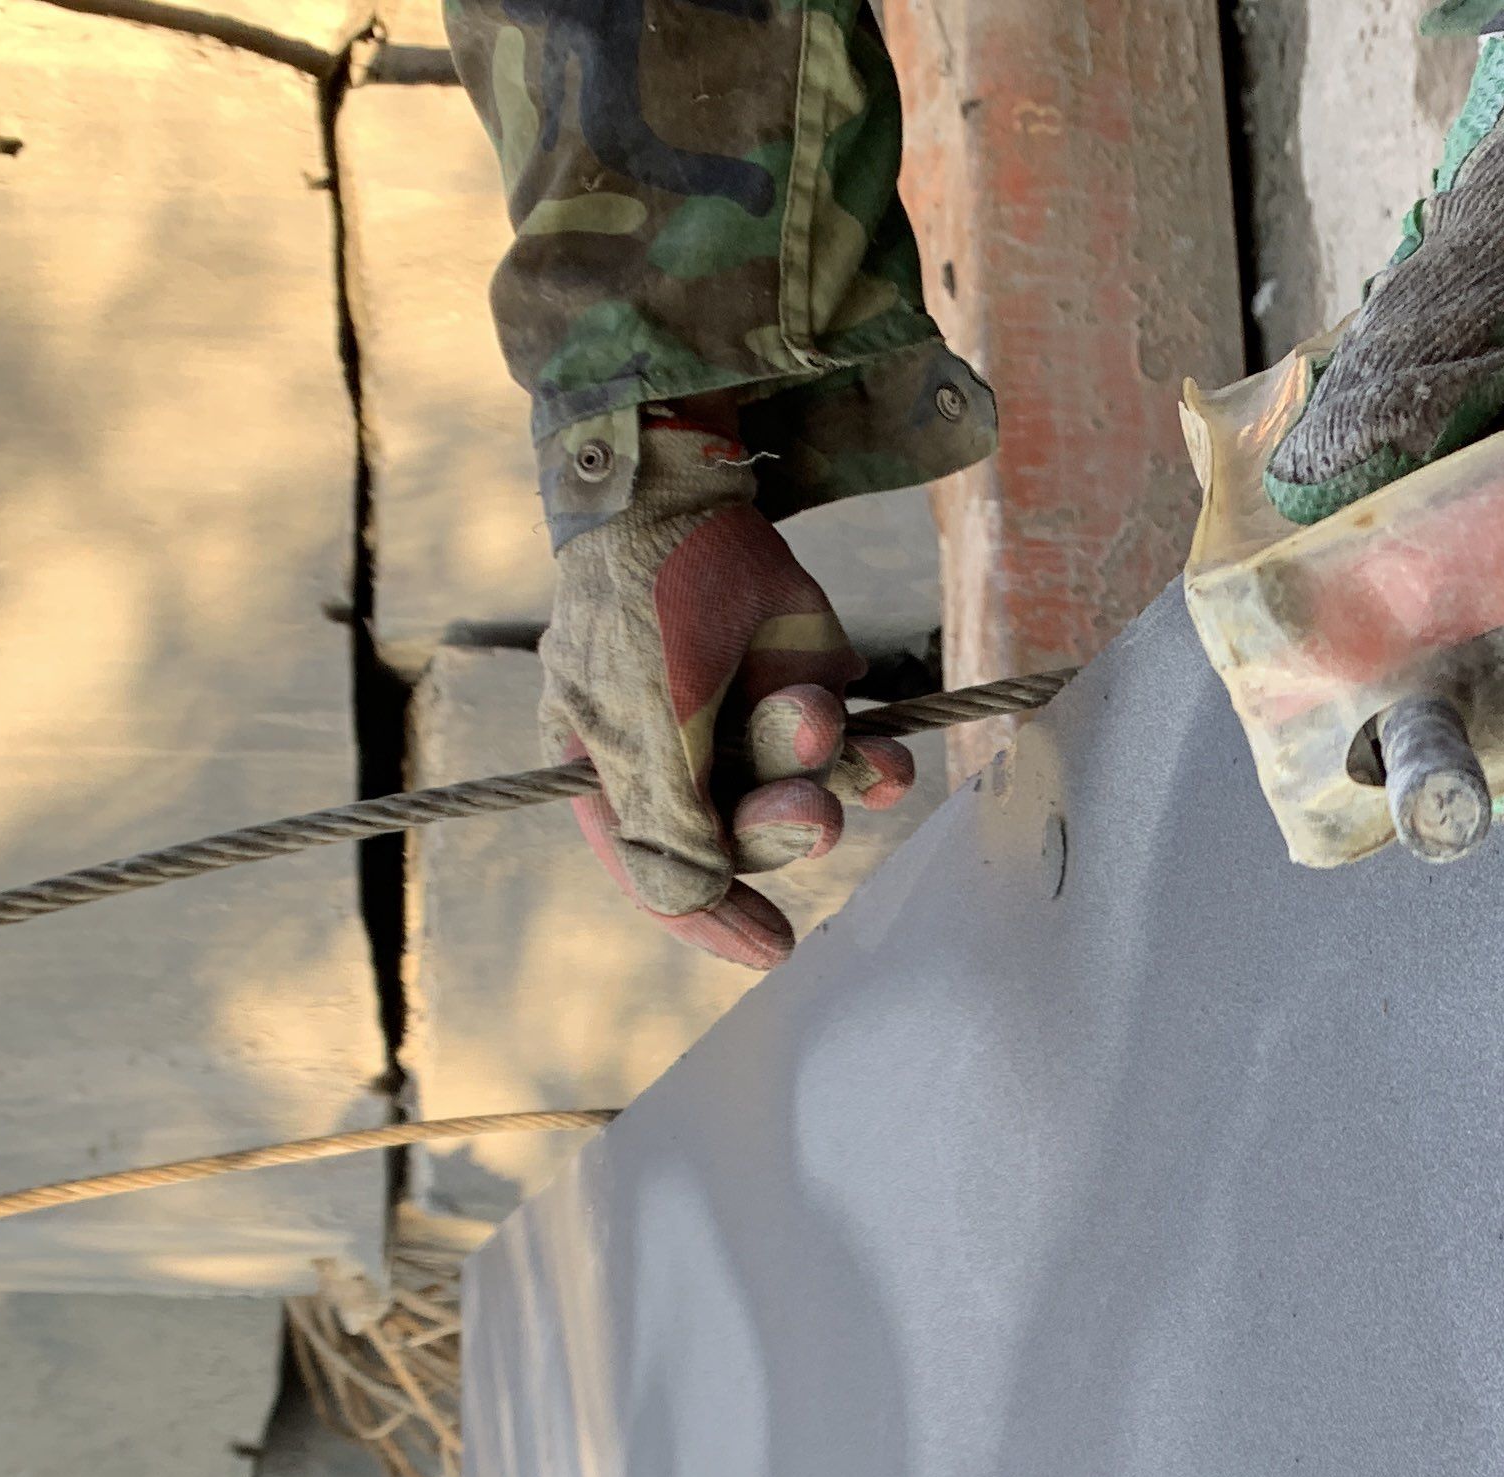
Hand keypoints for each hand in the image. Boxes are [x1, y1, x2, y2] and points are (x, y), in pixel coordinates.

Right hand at [539, 414, 916, 968]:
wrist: (685, 499)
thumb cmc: (639, 609)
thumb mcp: (640, 724)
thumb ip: (664, 821)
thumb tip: (688, 904)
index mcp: (616, 786)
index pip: (663, 880)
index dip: (717, 920)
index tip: (776, 950)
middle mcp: (686, 774)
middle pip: (747, 843)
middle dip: (783, 826)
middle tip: (810, 807)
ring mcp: (747, 736)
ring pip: (806, 800)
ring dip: (823, 775)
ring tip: (814, 718)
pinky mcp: (806, 698)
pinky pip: (849, 758)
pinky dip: (873, 763)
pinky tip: (888, 761)